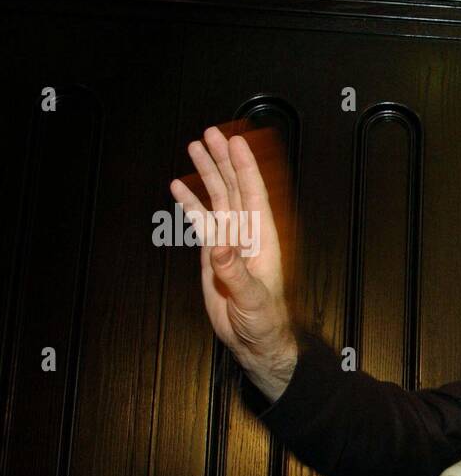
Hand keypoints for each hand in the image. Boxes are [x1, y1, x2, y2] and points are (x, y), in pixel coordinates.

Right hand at [169, 126, 296, 400]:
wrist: (255, 341)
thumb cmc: (264, 321)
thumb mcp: (252, 297)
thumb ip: (234, 271)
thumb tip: (220, 245)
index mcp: (262, 241)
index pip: (254, 194)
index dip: (245, 167)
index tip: (236, 141)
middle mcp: (247, 236)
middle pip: (235, 188)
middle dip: (223, 160)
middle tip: (211, 134)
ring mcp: (230, 243)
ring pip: (218, 200)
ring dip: (207, 174)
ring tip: (196, 149)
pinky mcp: (215, 255)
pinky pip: (202, 222)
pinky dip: (190, 204)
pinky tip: (180, 187)